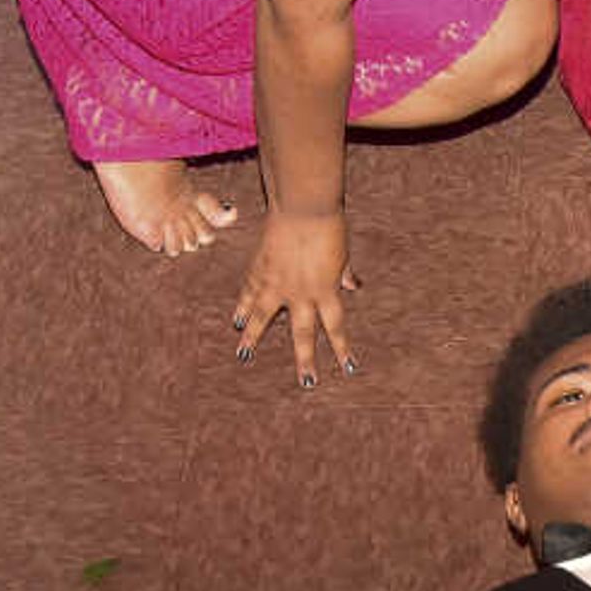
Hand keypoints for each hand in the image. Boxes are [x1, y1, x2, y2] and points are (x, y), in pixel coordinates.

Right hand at [229, 209, 356, 385]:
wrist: (304, 207)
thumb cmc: (328, 226)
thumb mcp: (342, 254)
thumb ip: (345, 273)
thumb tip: (355, 285)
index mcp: (326, 290)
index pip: (336, 327)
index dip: (342, 349)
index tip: (350, 369)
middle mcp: (301, 293)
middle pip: (303, 334)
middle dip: (305, 360)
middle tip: (307, 383)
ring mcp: (277, 283)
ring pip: (263, 317)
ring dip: (253, 337)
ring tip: (244, 355)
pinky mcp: (260, 269)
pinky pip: (249, 292)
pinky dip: (242, 306)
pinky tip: (235, 319)